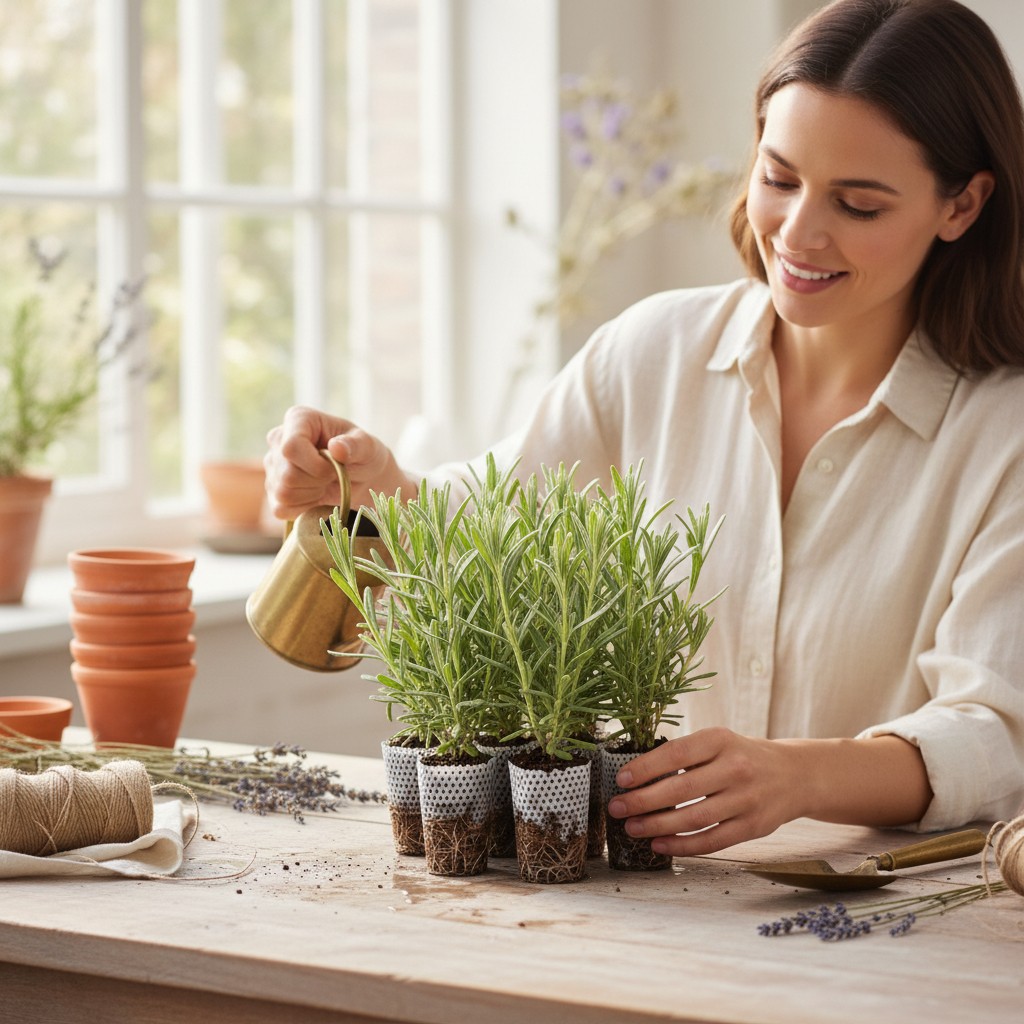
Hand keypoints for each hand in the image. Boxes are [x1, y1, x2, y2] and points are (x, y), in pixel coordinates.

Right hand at [264, 405, 416, 519]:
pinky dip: (304, 508)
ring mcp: (272, 466)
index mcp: (298, 419)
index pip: (291, 447)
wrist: (362, 478)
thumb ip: (356, 445)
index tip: (335, 467)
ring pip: (283, 493)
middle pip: (287, 474)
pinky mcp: (272, 491)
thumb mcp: (368, 447)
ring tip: (325, 483)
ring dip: (312, 495)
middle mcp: (278, 439)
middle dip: (317, 482)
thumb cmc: (364, 455)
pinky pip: (281, 509)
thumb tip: (337, 447)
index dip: (315, 465)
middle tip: (334, 475)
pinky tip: (316, 495)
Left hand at [605, 727, 805, 855]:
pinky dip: (682, 845)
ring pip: (694, 818)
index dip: (645, 768)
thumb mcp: (718, 742)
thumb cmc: (741, 756)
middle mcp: (736, 768)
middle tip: (616, 808)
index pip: (676, 753)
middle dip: (643, 801)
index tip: (621, 779)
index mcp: (720, 739)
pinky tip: (659, 844)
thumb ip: (685, 754)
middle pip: (681, 789)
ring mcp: (747, 799)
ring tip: (632, 828)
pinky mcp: (753, 827)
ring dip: (657, 826)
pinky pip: (711, 840)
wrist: (794, 775)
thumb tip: (636, 775)